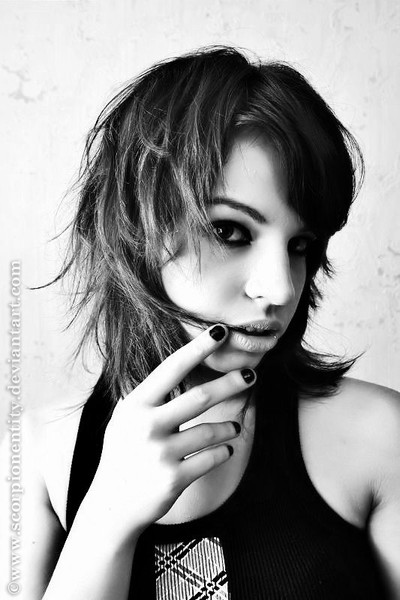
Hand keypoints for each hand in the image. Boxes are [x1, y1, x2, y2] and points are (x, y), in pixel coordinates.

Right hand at [87, 324, 255, 537]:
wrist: (112, 506)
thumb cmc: (124, 454)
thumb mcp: (126, 419)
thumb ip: (150, 395)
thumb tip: (182, 365)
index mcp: (136, 405)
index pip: (173, 368)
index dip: (199, 348)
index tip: (221, 331)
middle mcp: (147, 426)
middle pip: (201, 396)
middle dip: (231, 383)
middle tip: (251, 374)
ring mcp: (160, 454)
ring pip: (212, 431)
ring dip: (228, 427)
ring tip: (232, 427)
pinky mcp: (173, 479)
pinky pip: (212, 458)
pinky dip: (224, 452)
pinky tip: (225, 450)